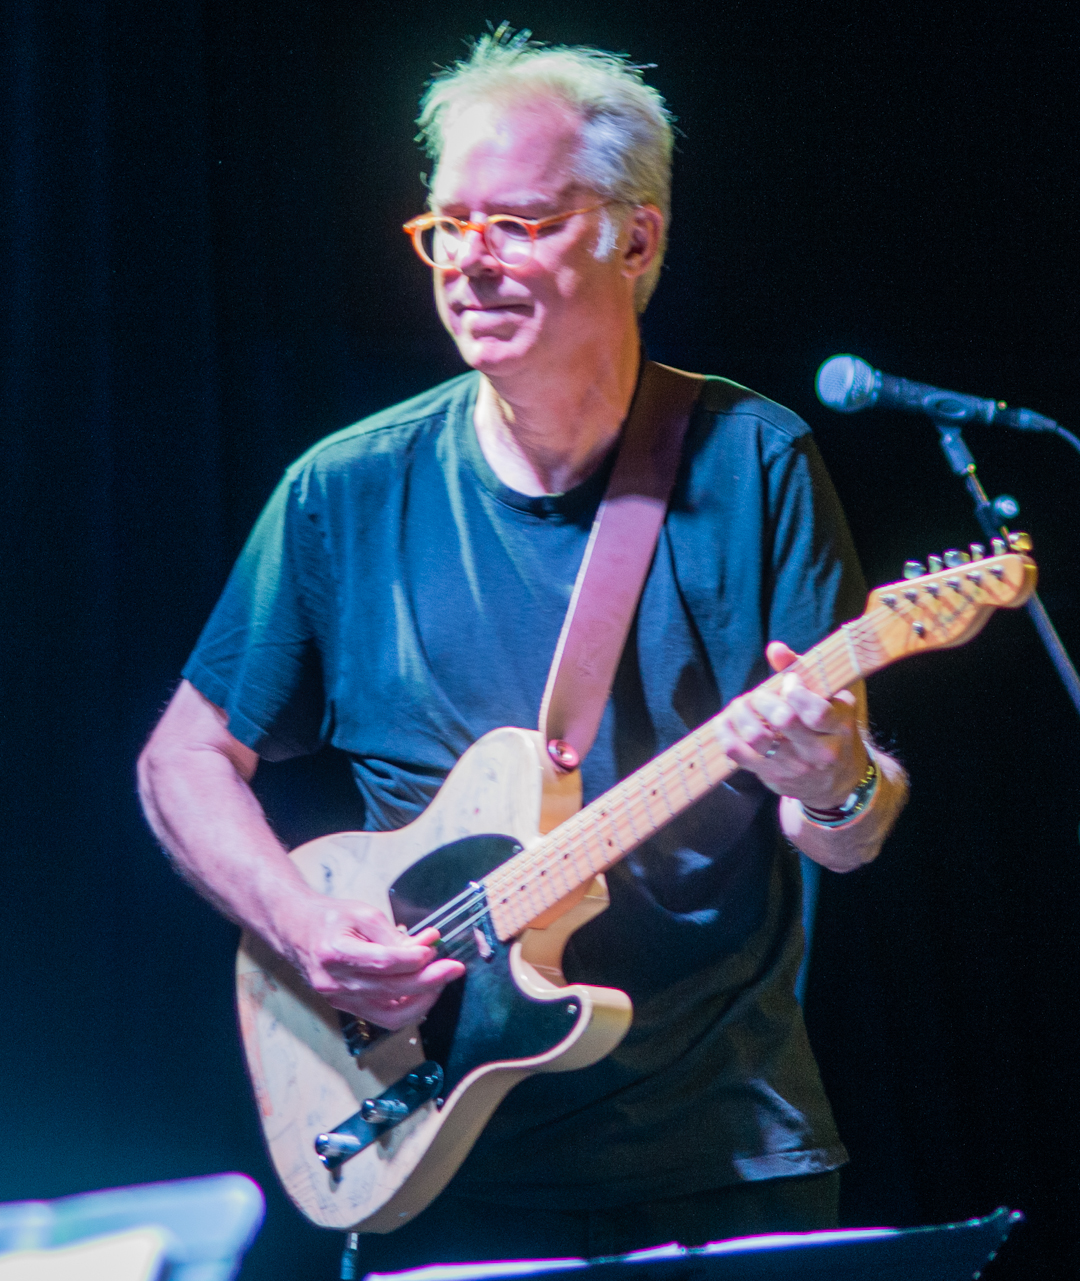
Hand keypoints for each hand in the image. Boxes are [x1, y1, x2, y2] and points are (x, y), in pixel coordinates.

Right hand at [281, 895, 465, 1030]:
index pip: (382, 963)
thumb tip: (426, 946)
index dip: (413, 959)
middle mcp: (335, 982)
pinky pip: (382, 1017)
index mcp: (335, 952)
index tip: (435, 951)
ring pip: (390, 1013)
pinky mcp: (345, 1008)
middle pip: (390, 990)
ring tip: (440, 981)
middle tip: (453, 968)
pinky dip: (406, 1007)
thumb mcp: (362, 913)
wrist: (296, 931)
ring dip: (422, 999)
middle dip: (429, 981)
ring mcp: (339, 999)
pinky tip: (422, 991)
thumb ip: (394, 934)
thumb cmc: (327, 919)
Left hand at [714, 641, 869, 810]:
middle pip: (783, 720)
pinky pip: (738, 753)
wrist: (837, 780)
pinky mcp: (772, 776)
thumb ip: (804, 669)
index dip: (795, 691)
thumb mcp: (834, 697)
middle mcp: (819, 752)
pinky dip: (726, 732)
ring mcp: (794, 767)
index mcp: (840, 727)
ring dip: (741, 713)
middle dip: (763, 698)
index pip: (816, 712)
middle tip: (759, 695)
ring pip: (756, 737)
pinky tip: (726, 720)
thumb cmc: (833, 728)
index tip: (788, 682)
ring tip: (742, 705)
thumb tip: (775, 649)